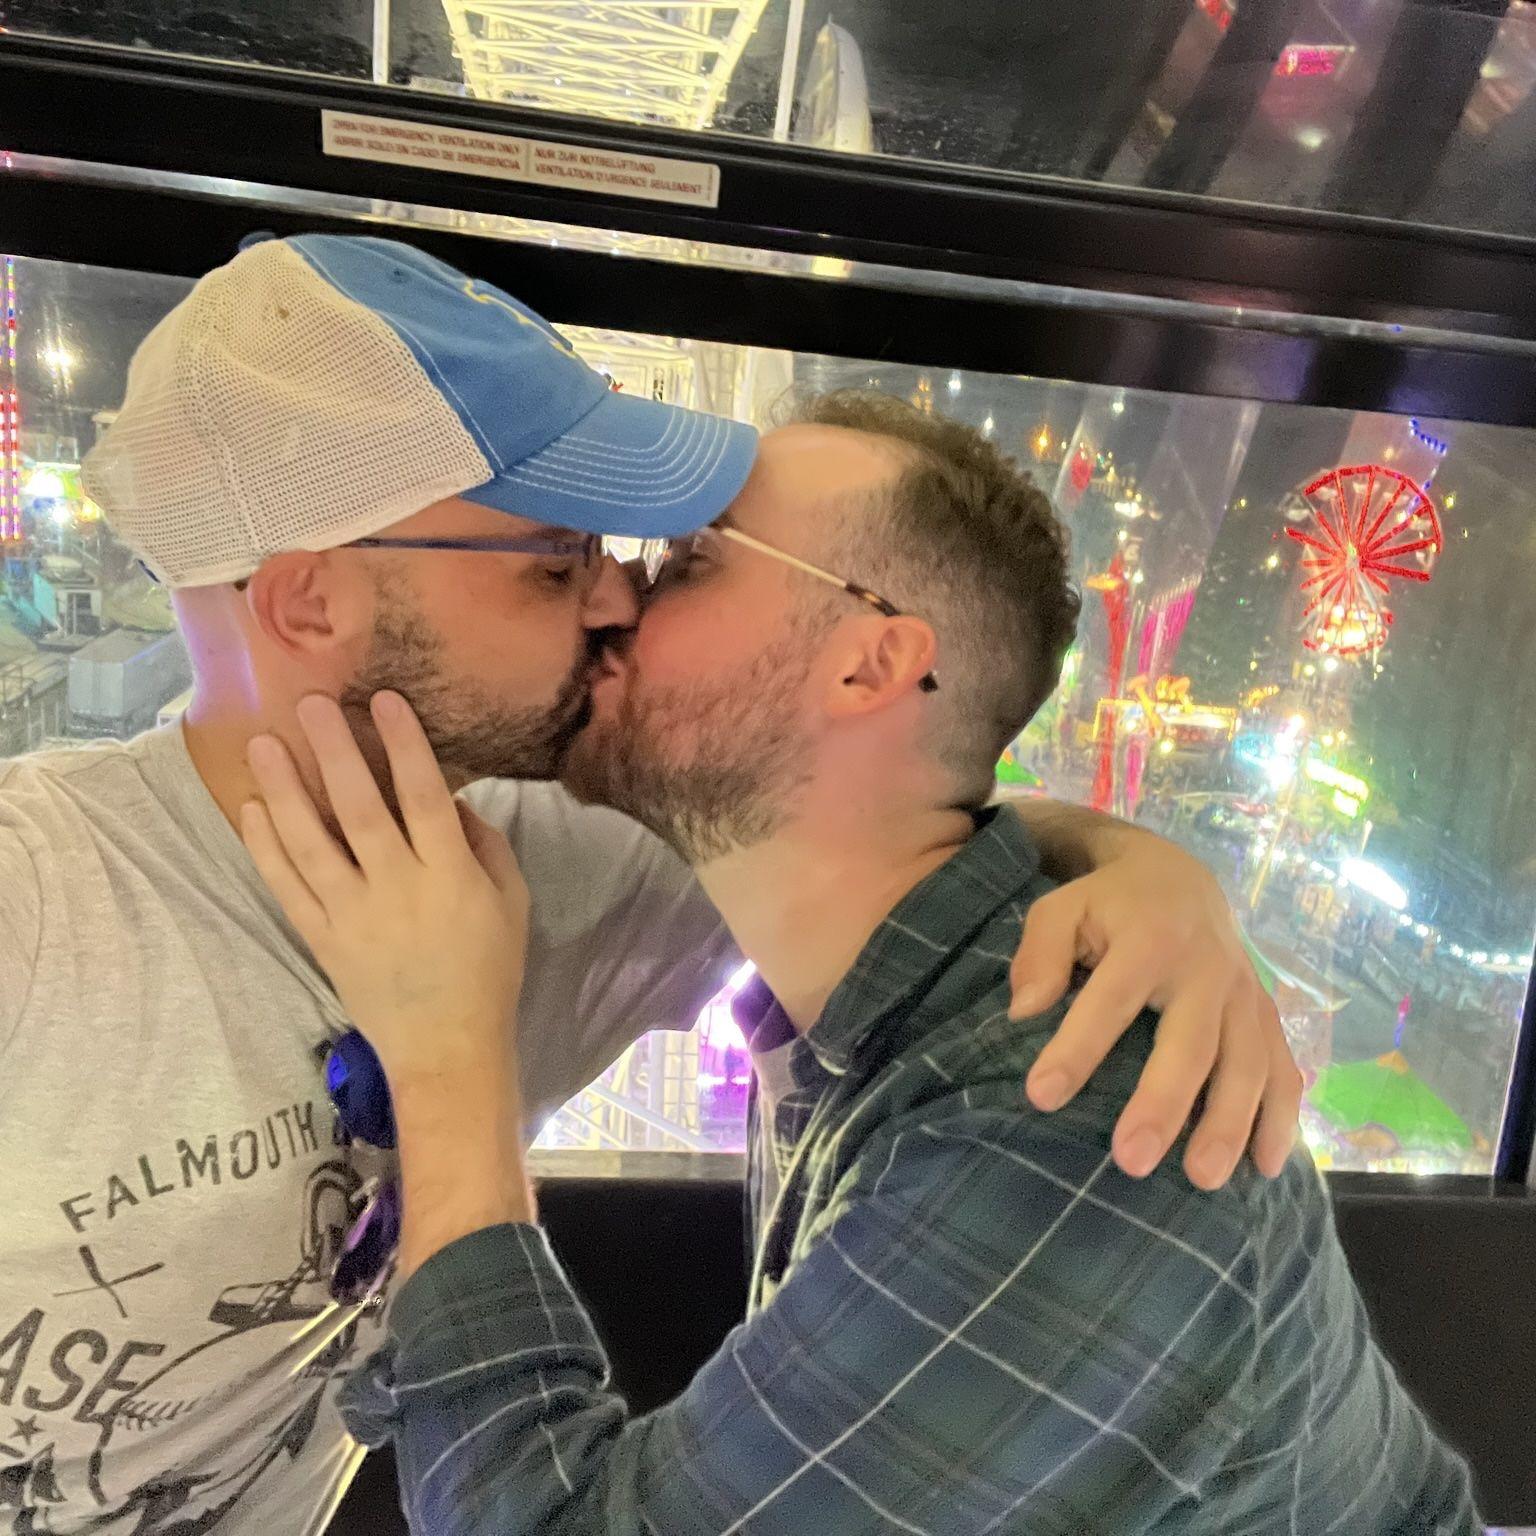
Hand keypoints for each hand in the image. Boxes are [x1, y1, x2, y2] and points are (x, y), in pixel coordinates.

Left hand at [240, 692, 528, 1084]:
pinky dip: (266, 849)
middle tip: (310, 704)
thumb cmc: (490, 970)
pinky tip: (252, 810)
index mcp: (450, 876)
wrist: (448, 1047)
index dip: (404, 746)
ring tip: (263, 744)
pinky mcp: (322, 940)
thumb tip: (451, 801)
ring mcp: (353, 916)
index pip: (424, 797)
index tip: (384, 701)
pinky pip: (287, 888)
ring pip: (310, 844)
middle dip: (334, 753)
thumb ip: (486, 846)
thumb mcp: (513, 903)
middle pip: (359, 810)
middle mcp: (397, 889)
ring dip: (285, 791)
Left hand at [1008, 820, 1300, 1189]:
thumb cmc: (1109, 904)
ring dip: (1230, 1125)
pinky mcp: (1268, 1016)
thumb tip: (1025, 1012)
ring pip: (1247, 1064)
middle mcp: (1206, 969)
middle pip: (1190, 1044)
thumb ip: (1040, 953)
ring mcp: (1245, 995)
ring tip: (1203, 1180)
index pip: (1110, 1000)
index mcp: (1149, 939)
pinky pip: (1284, 1070)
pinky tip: (1266, 1169)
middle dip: (1163, 1104)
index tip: (1042, 1095)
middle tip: (1131, 1160)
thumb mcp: (1063, 906)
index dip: (1077, 1048)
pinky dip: (1282, 1119)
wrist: (1181, 877)